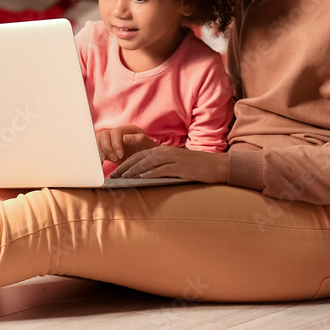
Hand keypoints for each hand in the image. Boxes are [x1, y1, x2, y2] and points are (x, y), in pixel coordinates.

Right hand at [96, 125, 156, 162]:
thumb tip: (125, 137)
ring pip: (98, 140)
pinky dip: (96, 155)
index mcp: (128, 130)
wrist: (148, 160)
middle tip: (114, 159)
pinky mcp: (107, 149)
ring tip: (107, 160)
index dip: (115, 143)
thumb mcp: (149, 145)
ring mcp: (111, 140)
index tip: (120, 155)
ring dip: (100, 151)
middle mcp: (118, 133)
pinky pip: (97, 149)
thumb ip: (139, 139)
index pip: (115, 132)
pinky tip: (99, 163)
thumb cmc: (150, 152)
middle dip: (107, 148)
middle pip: (103, 135)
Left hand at [110, 147, 228, 183]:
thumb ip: (161, 167)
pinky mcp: (180, 166)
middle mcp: (165, 152)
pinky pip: (161, 169)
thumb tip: (144, 176)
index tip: (114, 173)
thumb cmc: (196, 167)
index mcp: (163, 150)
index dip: (125, 164)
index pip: (139, 156)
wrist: (217, 166)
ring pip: (147, 163)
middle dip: (124, 167)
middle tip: (112, 176)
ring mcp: (172, 158)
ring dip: (133, 171)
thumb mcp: (176, 164)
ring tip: (122, 178)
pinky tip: (141, 178)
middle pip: (139, 158)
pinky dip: (150, 173)